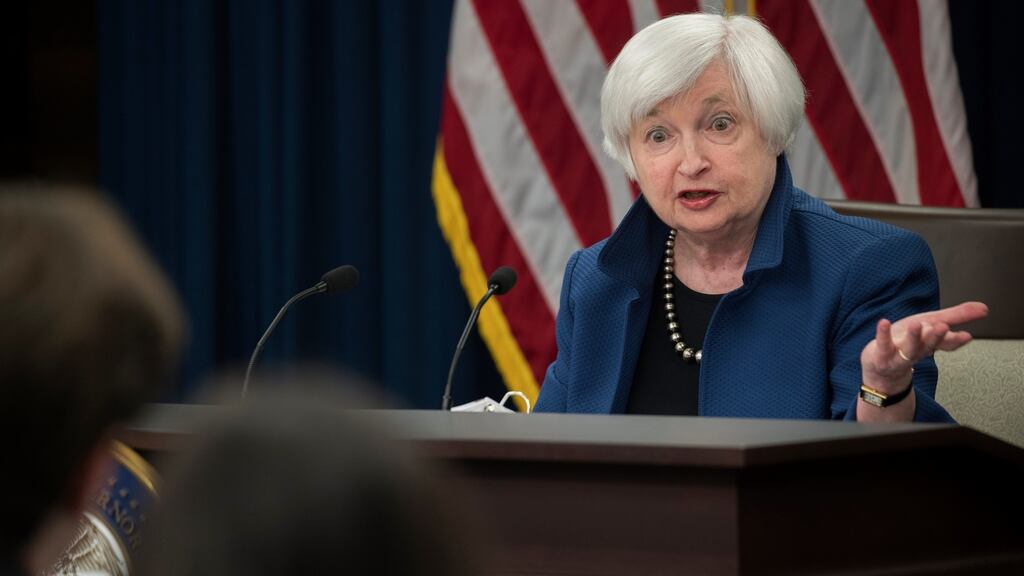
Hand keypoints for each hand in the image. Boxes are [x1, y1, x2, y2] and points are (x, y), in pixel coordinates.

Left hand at [861, 301, 988, 391]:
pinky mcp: (881, 353)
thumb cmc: (907, 342)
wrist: (882, 368)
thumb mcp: (932, 324)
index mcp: (930, 343)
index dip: (955, 340)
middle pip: (929, 345)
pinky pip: (882, 344)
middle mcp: (917, 350)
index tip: (967, 336)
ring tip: (918, 325)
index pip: (946, 343)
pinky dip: (883, 333)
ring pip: (909, 348)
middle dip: (937, 337)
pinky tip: (884, 322)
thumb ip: (956, 316)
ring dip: (914, 336)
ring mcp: (899, 354)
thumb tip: (984, 308)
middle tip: (943, 327)